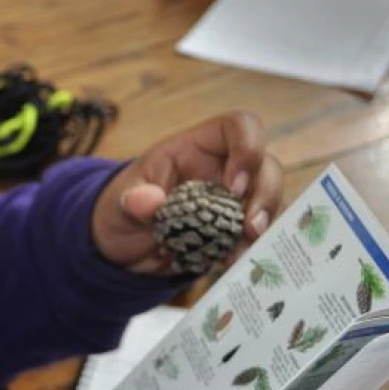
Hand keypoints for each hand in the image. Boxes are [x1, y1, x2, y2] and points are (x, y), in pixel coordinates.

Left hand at [90, 111, 281, 273]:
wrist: (122, 248)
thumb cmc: (122, 209)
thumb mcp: (118, 203)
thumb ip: (132, 200)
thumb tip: (148, 201)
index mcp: (196, 149)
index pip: (238, 127)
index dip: (248, 147)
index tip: (235, 184)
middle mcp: (222, 170)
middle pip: (266, 166)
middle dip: (264, 195)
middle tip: (248, 226)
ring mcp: (232, 201)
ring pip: (270, 200)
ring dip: (264, 224)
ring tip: (245, 248)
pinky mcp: (234, 231)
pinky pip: (259, 234)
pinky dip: (253, 248)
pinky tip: (234, 262)